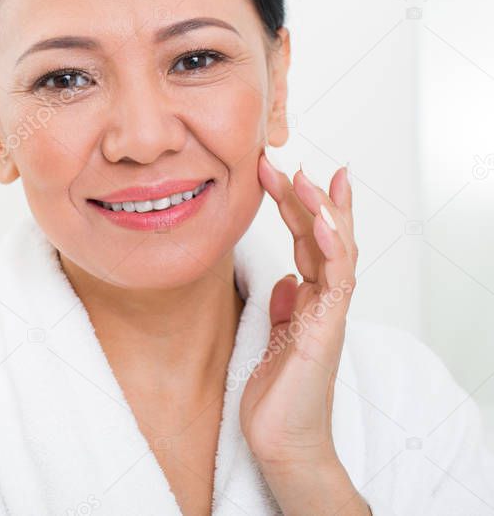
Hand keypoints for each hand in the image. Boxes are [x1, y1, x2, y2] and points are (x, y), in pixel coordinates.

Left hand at [239, 153, 367, 513]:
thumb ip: (283, 309)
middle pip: (322, 240)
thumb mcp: (271, 342)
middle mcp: (323, 304)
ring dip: (324, 213)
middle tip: (288, 162)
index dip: (298, 208)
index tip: (286, 173)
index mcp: (309, 302)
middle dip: (307, 199)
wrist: (282, 445)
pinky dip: (330, 251)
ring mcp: (328, 317)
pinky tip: (320, 224)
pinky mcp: (324, 334)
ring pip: (336, 253)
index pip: (307, 244)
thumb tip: (286, 280)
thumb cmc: (277, 398)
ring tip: (310, 179)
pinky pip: (334, 284)